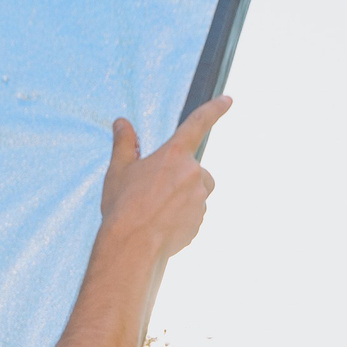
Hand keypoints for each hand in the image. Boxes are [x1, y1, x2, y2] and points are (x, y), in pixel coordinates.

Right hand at [99, 96, 230, 263]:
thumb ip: (124, 143)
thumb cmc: (123, 206)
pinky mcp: (199, 222)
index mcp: (174, 154)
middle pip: (195, 170)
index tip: (228, 100)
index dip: (214, 109)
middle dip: (180, 179)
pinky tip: (160, 227)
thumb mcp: (118, 170)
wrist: (132, 246)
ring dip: (181, 200)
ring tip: (154, 213)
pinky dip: (180, 220)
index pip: (198, 123)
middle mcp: (193, 173)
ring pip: (195, 195)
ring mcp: (199, 199)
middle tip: (154, 193)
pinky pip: (192, 216)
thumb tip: (121, 123)